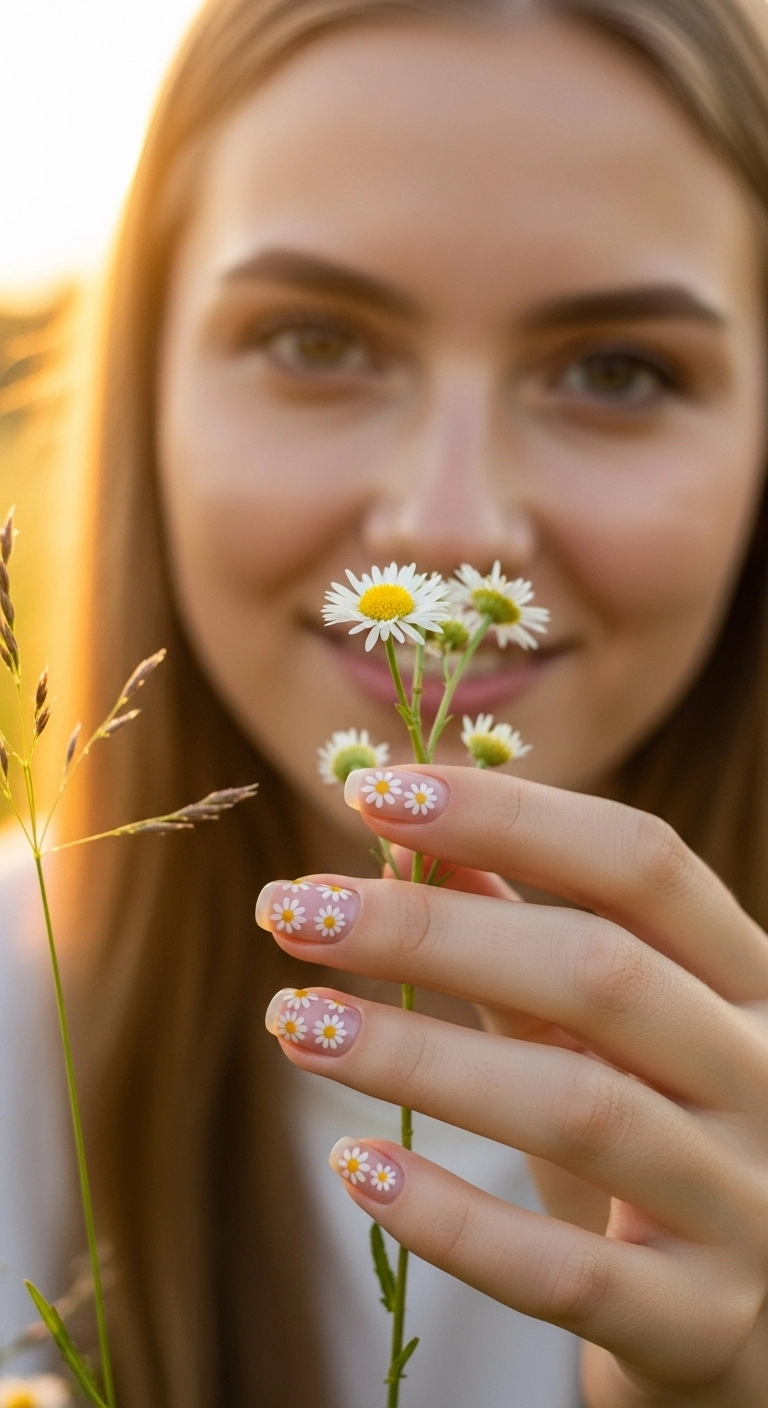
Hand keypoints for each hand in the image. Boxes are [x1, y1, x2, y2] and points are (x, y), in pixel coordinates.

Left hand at [257, 765, 767, 1405]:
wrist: (752, 1322)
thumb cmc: (656, 1137)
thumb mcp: (599, 1028)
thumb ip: (516, 926)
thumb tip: (402, 833)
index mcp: (747, 979)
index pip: (638, 862)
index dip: (506, 813)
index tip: (369, 791)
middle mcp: (765, 1076)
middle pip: (599, 970)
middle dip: (430, 928)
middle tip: (292, 910)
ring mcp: (745, 1203)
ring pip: (578, 1108)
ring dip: (414, 1058)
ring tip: (291, 1021)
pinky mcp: (699, 1321)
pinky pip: (566, 1274)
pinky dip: (452, 1218)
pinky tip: (355, 1168)